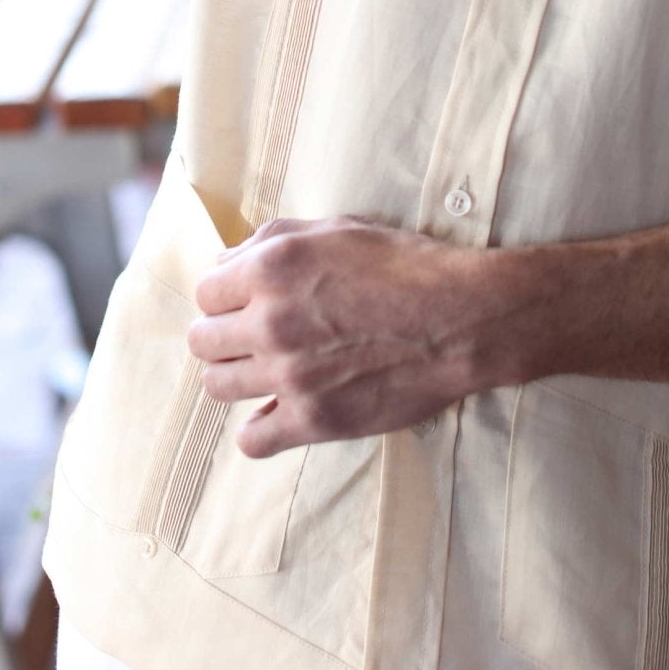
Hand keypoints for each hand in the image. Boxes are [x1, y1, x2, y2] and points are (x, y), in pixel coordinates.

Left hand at [186, 212, 492, 458]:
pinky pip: (252, 440)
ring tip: (269, 368)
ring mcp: (289, 375)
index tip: (247, 301)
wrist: (464, 319)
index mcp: (273, 268)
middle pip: (203, 341)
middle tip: (255, 335)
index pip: (206, 291)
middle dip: (224, 334)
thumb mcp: (339, 229)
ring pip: (218, 386)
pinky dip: (261, 428)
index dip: (226, 294)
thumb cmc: (407, 265)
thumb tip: (227, 261)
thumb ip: (274, 239)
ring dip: (238, 376)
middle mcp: (271, 321)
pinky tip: (282, 409)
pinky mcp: (314, 420)